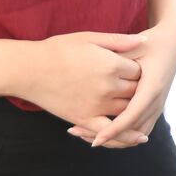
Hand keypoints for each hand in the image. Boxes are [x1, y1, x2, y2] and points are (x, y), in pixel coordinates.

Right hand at [18, 31, 142, 130]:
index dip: (138, 69)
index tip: (131, 67)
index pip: (139, 71)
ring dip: (133, 109)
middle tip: (133, 84)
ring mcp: (97, 105)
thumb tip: (145, 39)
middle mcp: (108, 86)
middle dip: (137, 88)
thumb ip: (118, 40)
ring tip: (137, 105)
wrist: (30, 69)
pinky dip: (126, 136)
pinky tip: (139, 138)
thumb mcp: (89, 38)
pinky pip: (111, 132)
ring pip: (127, 111)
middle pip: (135, 91)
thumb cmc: (59, 49)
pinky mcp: (85, 120)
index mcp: (111, 64)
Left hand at [72, 20, 175, 148]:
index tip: (97, 140)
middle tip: (78, 133)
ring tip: (84, 133)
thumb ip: (117, 59)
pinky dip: (120, 135)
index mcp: (152, 87)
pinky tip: (100, 130)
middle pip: (132, 131)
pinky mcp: (153, 110)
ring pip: (135, 135)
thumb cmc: (150, 43)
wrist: (172, 45)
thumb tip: (95, 73)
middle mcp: (157, 102)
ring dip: (113, 139)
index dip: (114, 130)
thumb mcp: (134, 47)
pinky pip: (137, 130)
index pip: (132, 115)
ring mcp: (157, 108)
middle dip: (108, 138)